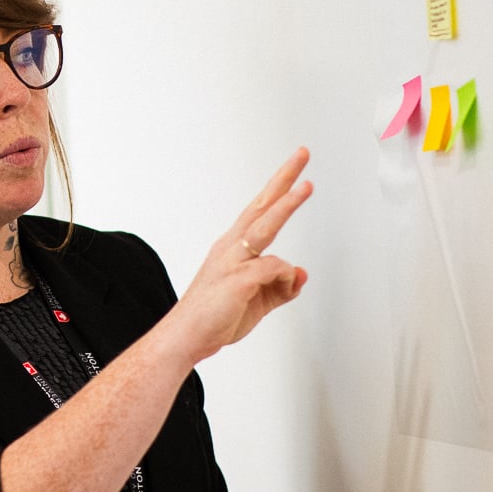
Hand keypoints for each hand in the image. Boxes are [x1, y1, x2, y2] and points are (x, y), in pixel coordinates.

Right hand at [168, 147, 311, 364]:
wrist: (186, 337)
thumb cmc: (215, 317)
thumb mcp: (259, 301)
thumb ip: (282, 286)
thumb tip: (300, 273)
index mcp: (235, 248)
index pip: (261, 210)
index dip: (279, 188)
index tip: (297, 171)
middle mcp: (232, 248)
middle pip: (261, 205)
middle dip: (282, 178)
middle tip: (301, 154)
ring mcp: (232, 261)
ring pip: (264, 225)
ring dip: (286, 205)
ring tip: (306, 187)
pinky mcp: (236, 279)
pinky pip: (272, 269)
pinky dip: (284, 278)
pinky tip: (284, 286)